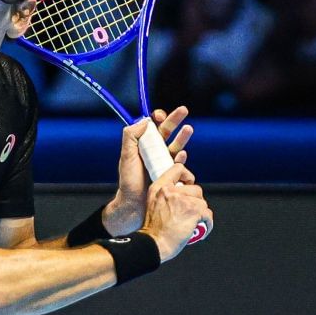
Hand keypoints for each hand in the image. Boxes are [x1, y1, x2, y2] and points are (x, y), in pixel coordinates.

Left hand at [107, 107, 192, 232]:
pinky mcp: (171, 173)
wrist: (135, 205)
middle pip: (167, 132)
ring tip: (188, 129)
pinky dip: (181, 157)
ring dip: (182, 136)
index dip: (157, 119)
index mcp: (142, 146)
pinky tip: (182, 155)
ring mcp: (164, 162)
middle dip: (175, 120)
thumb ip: (131, 137)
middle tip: (183, 110)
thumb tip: (144, 121)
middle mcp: (154, 152)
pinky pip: (179, 163)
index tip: (160, 114)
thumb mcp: (127, 157)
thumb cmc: (129, 182)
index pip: (152, 127)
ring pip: (176, 145)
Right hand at [141, 162, 211, 262]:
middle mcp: (170, 191)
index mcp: (158, 188)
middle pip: (195, 189)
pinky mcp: (194, 210)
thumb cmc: (152, 231)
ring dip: (201, 213)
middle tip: (189, 213)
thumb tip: (181, 193)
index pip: (177, 169)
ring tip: (193, 223)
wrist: (153, 244)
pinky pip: (208, 214)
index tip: (189, 183)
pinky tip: (200, 229)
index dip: (187, 175)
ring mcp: (183, 200)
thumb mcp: (152, 206)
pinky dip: (207, 223)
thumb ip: (164, 196)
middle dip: (195, 201)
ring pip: (202, 202)